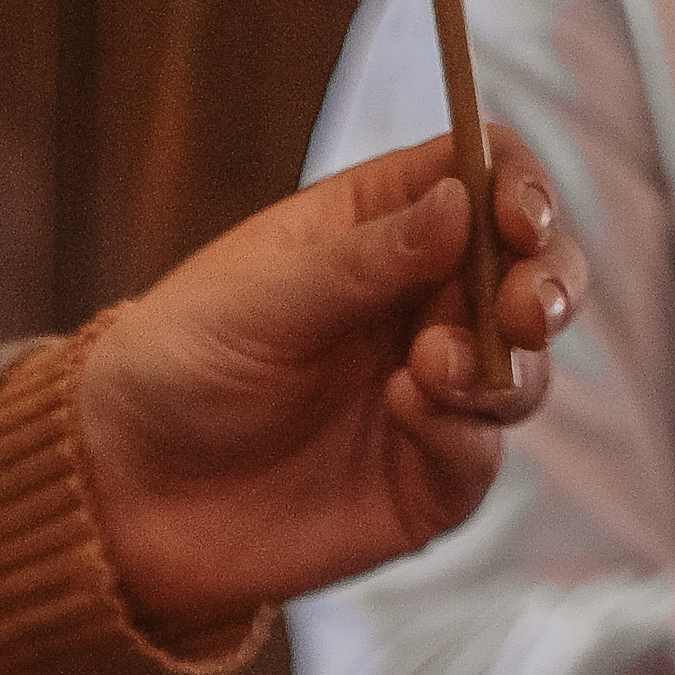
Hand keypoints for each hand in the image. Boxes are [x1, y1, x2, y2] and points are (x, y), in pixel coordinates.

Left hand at [77, 129, 586, 637]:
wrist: (126, 496)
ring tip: (430, 370)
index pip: (488, 177)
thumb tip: (465, 201)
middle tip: (525, 310)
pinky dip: (465, 432)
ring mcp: (429, 393)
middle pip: (533, 272)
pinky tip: (408, 414)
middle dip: (548, 285)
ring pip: (524, 367)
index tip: (517, 219)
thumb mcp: (259, 299)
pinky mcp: (423, 478)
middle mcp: (420, 304)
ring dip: (503, 363)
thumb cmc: (176, 369)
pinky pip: (481, 452)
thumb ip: (366, 259)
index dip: (520, 189)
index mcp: (381, 228)